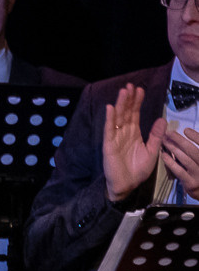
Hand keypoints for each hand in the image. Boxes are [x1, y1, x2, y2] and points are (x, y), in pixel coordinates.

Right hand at [103, 84, 162, 201]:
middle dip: (128, 99)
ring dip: (120, 105)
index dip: (137, 102)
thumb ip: (156, 136)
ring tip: (123, 92)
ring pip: (118, 118)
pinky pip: (109, 129)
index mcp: (134, 134)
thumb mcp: (152, 151)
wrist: (127, 184)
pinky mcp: (108, 144)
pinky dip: (110, 119)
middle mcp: (123, 133)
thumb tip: (163, 119)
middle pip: (126, 113)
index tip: (140, 90)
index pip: (135, 114)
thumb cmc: (138, 169)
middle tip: (131, 86)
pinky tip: (111, 108)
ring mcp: (115, 137)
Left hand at [164, 126, 198, 196]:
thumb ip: (192, 148)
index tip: (186, 130)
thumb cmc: (197, 169)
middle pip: (194, 151)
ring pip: (186, 160)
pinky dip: (170, 162)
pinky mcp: (191, 183)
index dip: (196, 137)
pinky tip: (163, 155)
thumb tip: (186, 131)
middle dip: (180, 141)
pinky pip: (180, 171)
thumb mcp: (197, 158)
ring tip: (164, 142)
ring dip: (173, 149)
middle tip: (169, 133)